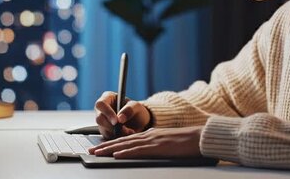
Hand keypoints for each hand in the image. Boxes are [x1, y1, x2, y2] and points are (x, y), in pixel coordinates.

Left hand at [88, 126, 203, 158]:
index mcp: (150, 134)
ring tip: (97, 153)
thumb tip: (147, 150)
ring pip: (126, 144)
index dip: (112, 143)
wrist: (199, 137)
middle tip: (91, 150)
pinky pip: (138, 150)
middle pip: (122, 141)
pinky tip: (117, 155)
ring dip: (109, 149)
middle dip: (104, 146)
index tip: (100, 148)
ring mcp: (152, 140)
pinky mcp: (157, 147)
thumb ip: (156, 145)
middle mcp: (148, 135)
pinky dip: (126, 152)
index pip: (126, 139)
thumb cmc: (186, 142)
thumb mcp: (167, 142)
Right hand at [94, 91, 150, 138]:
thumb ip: (129, 109)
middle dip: (112, 126)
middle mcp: (101, 110)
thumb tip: (120, 118)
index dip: (107, 113)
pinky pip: (107, 138)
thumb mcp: (136, 107)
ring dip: (117, 133)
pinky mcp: (105, 132)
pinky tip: (126, 135)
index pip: (101, 104)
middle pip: (99, 119)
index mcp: (107, 98)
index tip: (116, 121)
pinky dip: (117, 138)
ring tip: (130, 131)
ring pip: (103, 130)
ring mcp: (102, 122)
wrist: (139, 122)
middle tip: (125, 130)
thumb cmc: (136, 110)